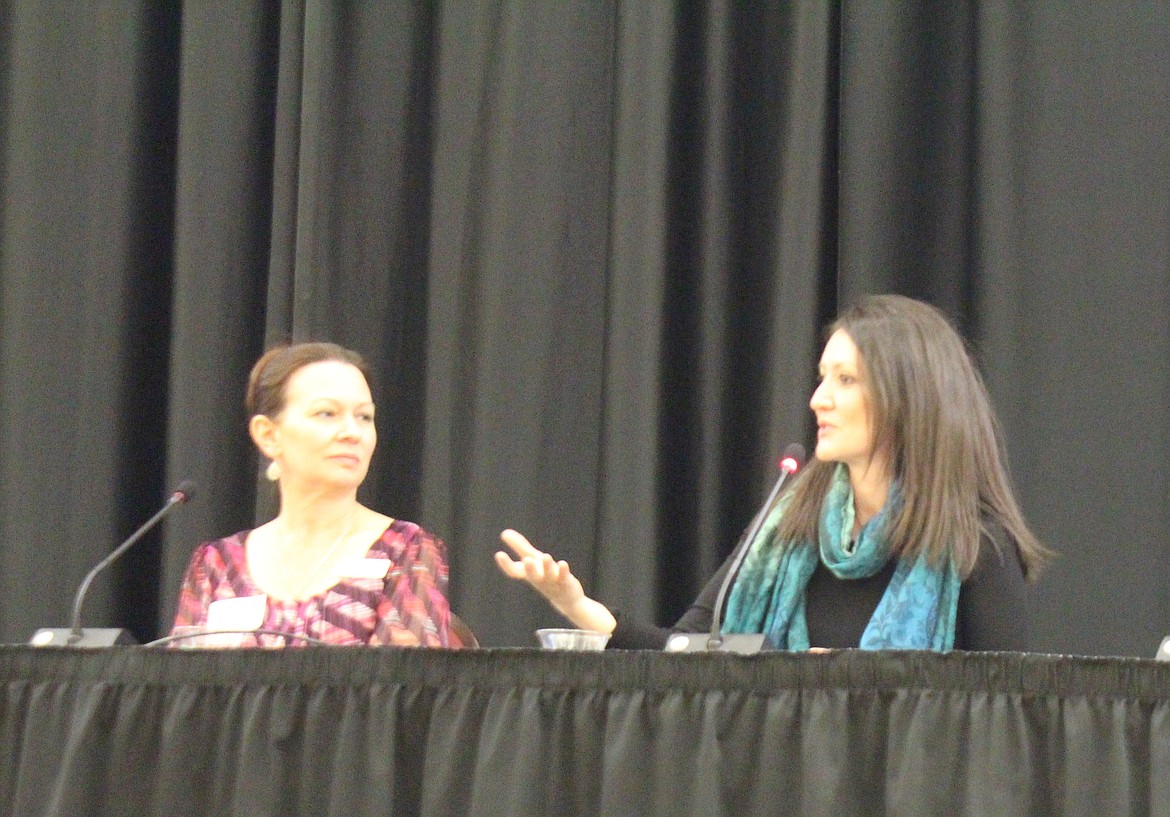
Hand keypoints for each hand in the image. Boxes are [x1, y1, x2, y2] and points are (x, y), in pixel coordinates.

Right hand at [494, 529, 616, 633]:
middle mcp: (539, 579)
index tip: (499, 554)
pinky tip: (563, 563)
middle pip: (532, 576)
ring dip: (547, 567)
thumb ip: (520, 547)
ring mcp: (552, 582)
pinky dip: (563, 570)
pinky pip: (564, 577)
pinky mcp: (565, 582)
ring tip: (546, 556)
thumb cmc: (545, 575)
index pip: (514, 572)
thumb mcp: (532, 559)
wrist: (565, 599)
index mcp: (529, 574)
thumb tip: (504, 532)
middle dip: (530, 569)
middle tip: (527, 560)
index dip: (506, 564)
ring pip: (549, 576)